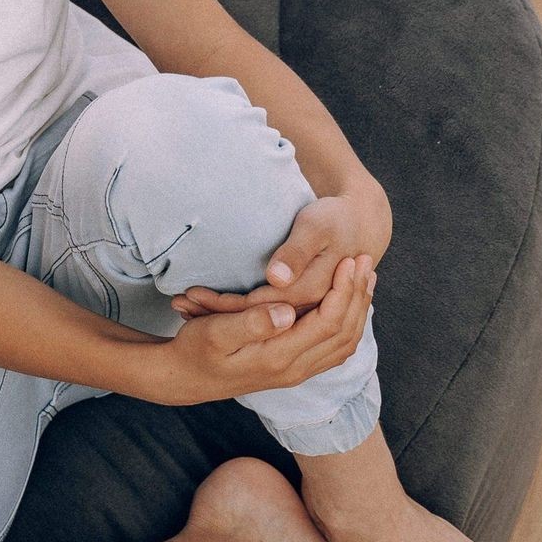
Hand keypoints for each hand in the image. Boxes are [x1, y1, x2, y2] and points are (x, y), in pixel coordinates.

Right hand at [144, 254, 375, 405]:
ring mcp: (296, 372)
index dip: (343, 290)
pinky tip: (349, 305)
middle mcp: (294, 369)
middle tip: (366, 261)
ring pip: (345, 343)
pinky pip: (334, 350)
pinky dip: (349, 324)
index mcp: (278, 357)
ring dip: (359, 309)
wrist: (185, 378)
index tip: (349, 260)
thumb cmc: (195, 349)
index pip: (328, 323)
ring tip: (366, 278)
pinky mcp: (293, 369)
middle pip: (345, 333)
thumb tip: (287, 311)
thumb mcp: (213, 332)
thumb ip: (251, 323)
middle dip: (358, 295)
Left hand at [170, 181, 390, 327]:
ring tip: (186, 306)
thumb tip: (277, 279)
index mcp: (311, 293)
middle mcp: (309, 311)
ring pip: (260, 322)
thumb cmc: (335, 220)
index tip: (193, 296)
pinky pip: (267, 318)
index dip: (226, 305)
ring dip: (221, 315)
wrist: (361, 222)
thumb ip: (296, 255)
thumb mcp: (316, 229)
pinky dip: (239, 313)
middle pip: (257, 320)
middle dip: (217, 313)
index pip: (261, 308)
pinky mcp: (304, 308)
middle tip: (181, 304)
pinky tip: (211, 306)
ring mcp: (308, 314)